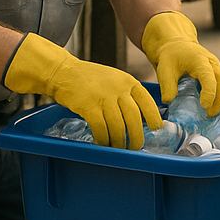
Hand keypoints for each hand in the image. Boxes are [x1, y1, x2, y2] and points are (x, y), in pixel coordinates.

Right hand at [4, 33, 161, 148]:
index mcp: (128, 81)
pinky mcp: (88, 106)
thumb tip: (140, 119)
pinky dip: (103, 139)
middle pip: (133, 117)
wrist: (64, 72)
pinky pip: (100, 128)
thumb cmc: (90, 79)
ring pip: (117, 126)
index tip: (156, 128)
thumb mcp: (114, 79)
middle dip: (136, 136)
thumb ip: (127, 95)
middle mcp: (118, 88)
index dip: (153, 116)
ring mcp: (103, 97)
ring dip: (119, 141)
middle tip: (135, 147)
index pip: (147, 101)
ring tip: (118, 148)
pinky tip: (102, 143)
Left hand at [140, 11, 219, 115]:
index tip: (204, 106)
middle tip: (210, 114)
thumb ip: (167, 86)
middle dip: (219, 100)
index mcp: (199, 60)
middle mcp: (212, 63)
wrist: (176, 45)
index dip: (209, 93)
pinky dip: (219, 96)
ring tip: (210, 113)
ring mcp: (216, 67)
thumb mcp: (164, 69)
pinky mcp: (215, 72)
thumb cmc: (171, 56)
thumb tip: (169, 101)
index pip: (209, 78)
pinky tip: (211, 106)